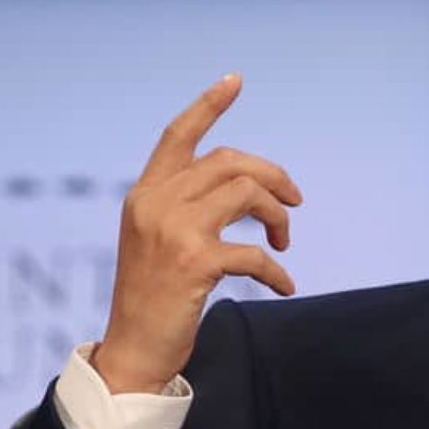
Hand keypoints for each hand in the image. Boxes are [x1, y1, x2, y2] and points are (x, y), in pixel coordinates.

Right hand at [92, 75, 302, 393]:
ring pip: (248, 193)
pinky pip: (256, 253)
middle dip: (274, 177)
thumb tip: (250, 186)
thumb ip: (189, 205)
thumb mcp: (160, 238)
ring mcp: (173, 231)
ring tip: (283, 243)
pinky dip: (277, 271)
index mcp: (146, 193)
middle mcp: (155, 203)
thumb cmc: (156, 295)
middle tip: (295, 205)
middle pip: (232, 161)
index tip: (236, 79)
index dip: (209, 105)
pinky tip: (284, 286)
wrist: (133, 349)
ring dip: (278, 217)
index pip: (178, 135)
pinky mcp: (194, 263)